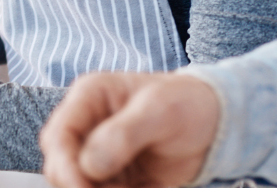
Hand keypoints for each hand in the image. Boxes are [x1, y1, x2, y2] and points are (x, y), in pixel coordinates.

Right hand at [40, 72, 220, 187]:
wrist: (218, 122)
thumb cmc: (188, 102)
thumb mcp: (159, 110)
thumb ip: (123, 134)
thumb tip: (89, 165)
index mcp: (89, 98)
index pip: (58, 136)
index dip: (65, 166)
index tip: (82, 187)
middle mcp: (88, 126)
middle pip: (60, 164)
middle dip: (77, 185)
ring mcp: (100, 153)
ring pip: (79, 184)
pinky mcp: (117, 177)